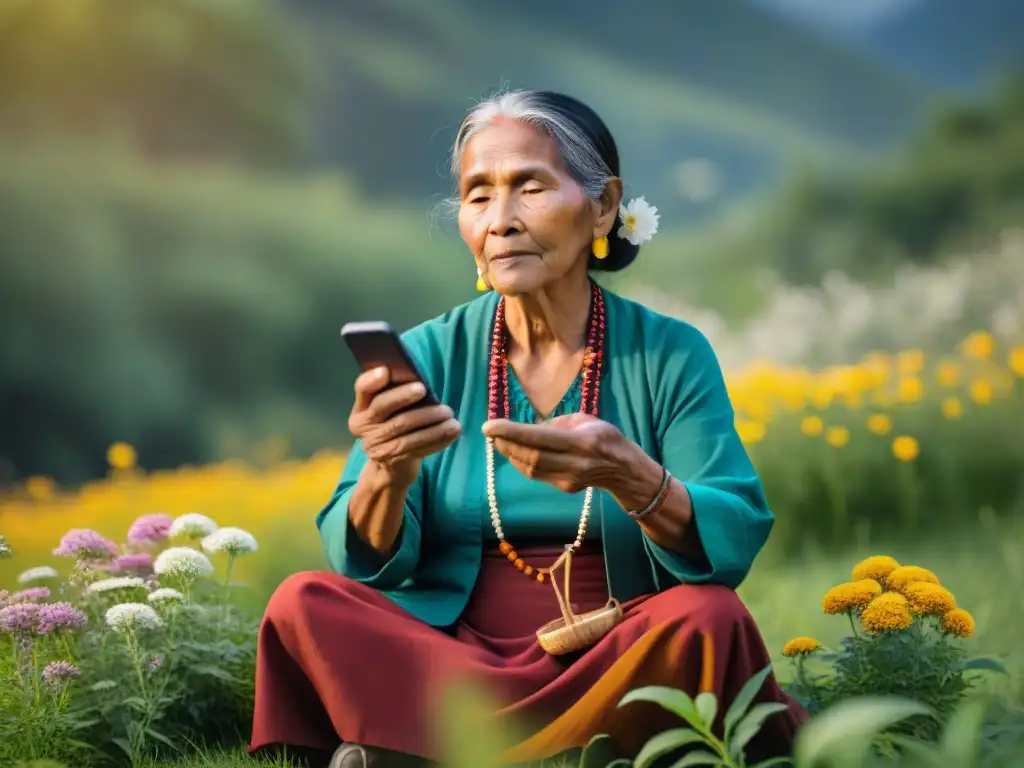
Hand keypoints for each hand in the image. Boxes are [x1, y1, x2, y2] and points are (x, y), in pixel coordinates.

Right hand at [348, 367, 460, 485]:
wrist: (393, 465)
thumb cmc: (397, 425)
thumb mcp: (391, 411)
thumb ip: (398, 394)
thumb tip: (420, 380)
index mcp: (361, 408)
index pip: (362, 389)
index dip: (372, 380)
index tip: (386, 371)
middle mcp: (363, 426)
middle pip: (382, 406)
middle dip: (404, 395)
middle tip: (424, 388)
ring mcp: (375, 446)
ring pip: (403, 429)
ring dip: (430, 420)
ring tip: (450, 415)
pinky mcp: (393, 461)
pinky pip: (417, 447)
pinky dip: (438, 438)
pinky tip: (453, 432)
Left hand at [481, 413, 623, 493]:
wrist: (623, 469)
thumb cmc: (603, 436)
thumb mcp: (582, 419)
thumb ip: (553, 424)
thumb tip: (525, 430)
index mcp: (582, 442)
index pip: (539, 438)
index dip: (511, 432)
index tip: (489, 426)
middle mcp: (575, 463)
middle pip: (531, 457)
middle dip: (506, 444)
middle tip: (491, 432)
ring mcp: (569, 479)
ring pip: (530, 469)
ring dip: (510, 454)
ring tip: (499, 440)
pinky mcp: (564, 488)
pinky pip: (535, 475)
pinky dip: (520, 463)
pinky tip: (513, 452)